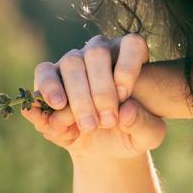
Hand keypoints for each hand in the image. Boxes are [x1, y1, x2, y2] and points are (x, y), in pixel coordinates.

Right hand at [22, 34, 164, 155]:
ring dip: (79, 96)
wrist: (105, 148)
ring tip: (88, 125)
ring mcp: (73, 63)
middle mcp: (100, 53)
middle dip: (102, 90)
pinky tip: (58, 108)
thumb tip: (126, 110)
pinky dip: (48, 89)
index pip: (132, 44)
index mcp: (131, 58)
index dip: (127, 67)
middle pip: (97, 53)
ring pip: (71, 63)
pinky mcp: (50, 78)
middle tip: (108, 122)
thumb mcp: (148, 135)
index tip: (125, 97)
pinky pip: (44, 73)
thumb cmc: (132, 133)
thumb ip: (144, 123)